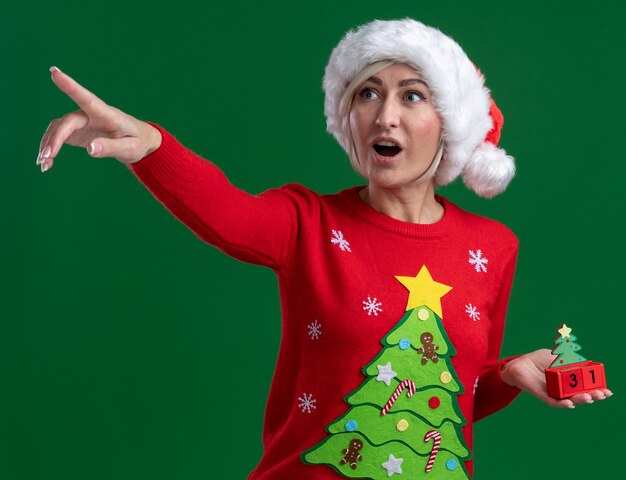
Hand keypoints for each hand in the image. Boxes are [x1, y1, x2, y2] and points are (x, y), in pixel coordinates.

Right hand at [37, 66, 161, 171]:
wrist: (140, 141)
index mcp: (106, 114)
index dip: (70, 86)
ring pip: (58, 128)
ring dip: (49, 144)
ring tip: (43, 163)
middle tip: (46, 157)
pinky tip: (47, 162)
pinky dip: (51, 147)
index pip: (87, 98)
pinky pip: (59, 136)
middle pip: (67, 121)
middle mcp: (91, 114)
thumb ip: (111, 148)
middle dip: (55, 138)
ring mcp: (82, 122)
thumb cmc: (137, 142)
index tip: (55, 73)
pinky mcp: (78, 131)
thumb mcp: (130, 148)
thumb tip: (90, 149)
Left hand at [501, 348, 612, 408]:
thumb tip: (584, 361)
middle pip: (581, 396)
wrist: (520, 363)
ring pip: (569, 400)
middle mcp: (563, 390)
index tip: (608, 391)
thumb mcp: (557, 357)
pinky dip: (561, 403)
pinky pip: (553, 401)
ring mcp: (554, 393)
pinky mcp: (542, 395)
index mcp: (569, 382)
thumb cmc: (538, 359)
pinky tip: (570, 403)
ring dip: (580, 400)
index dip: (597, 390)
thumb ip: (570, 359)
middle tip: (602, 394)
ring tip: (590, 397)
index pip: (586, 388)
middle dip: (593, 396)